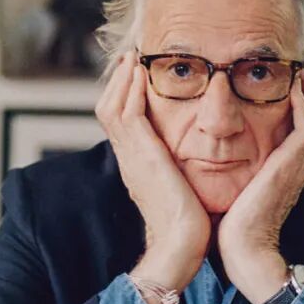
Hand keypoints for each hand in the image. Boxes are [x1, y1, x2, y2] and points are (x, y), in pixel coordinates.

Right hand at [96, 50, 210, 291]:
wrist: (182, 245)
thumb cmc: (190, 226)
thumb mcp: (182, 189)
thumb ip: (180, 171)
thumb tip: (195, 160)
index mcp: (136, 166)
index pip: (120, 123)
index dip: (124, 97)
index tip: (136, 76)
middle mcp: (128, 159)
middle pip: (108, 109)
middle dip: (117, 82)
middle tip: (129, 58)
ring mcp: (130, 156)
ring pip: (111, 106)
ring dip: (122, 79)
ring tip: (132, 57)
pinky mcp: (141, 154)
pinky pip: (127, 111)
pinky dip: (130, 89)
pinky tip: (141, 71)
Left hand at [217, 67, 303, 303]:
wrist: (242, 250)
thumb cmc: (234, 224)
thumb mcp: (240, 186)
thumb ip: (242, 167)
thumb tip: (222, 151)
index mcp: (290, 168)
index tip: (292, 79)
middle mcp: (300, 165)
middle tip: (303, 67)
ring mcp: (300, 166)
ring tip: (302, 69)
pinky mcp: (292, 166)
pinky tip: (293, 85)